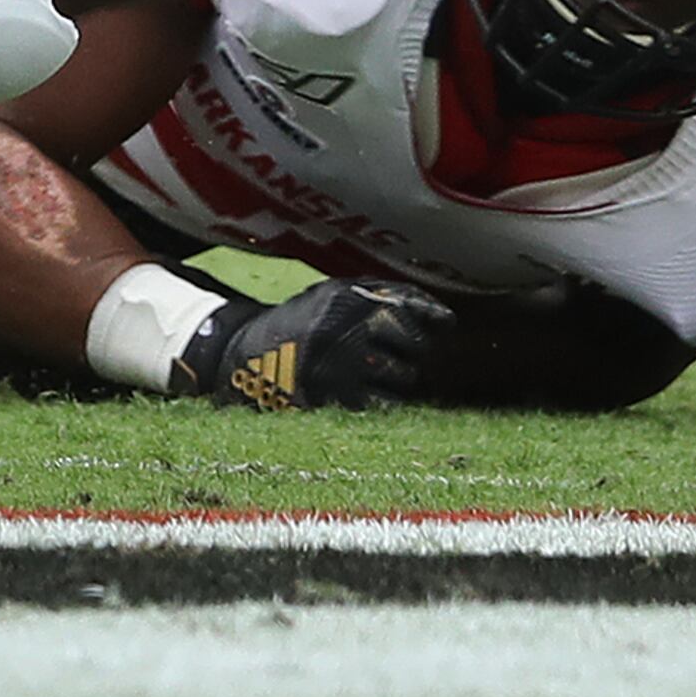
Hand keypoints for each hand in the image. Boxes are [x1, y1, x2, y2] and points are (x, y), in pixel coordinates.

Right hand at [175, 278, 447, 410]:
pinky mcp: (336, 398)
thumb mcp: (335, 292)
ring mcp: (341, 365)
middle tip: (401, 349)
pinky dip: (384, 398)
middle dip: (414, 348)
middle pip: (413, 342)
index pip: (407, 306)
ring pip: (403, 376)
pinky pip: (383, 403)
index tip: (446, 323)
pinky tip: (369, 390)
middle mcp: (345, 329)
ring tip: (377, 369)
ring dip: (400, 375)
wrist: (247, 352)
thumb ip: (386, 296)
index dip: (431, 315)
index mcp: (345, 298)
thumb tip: (447, 319)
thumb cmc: (305, 320)